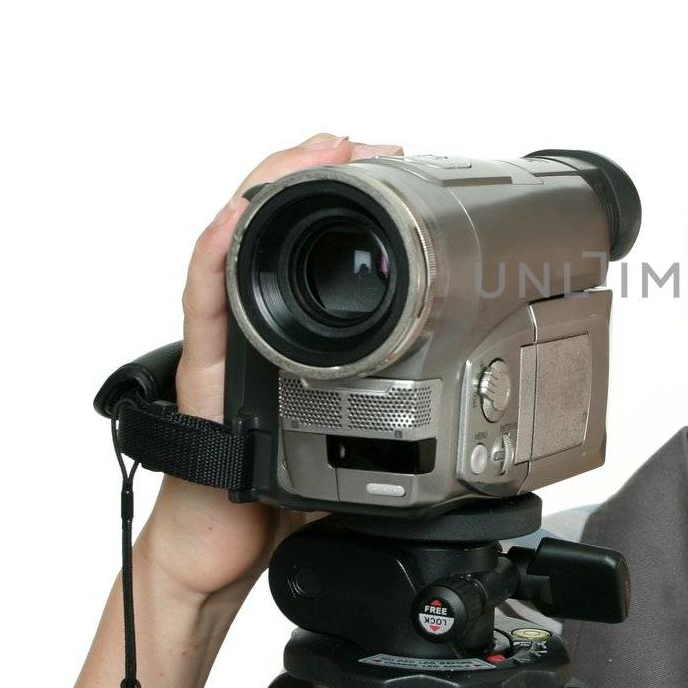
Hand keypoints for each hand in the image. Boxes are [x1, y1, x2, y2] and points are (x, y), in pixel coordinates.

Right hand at [138, 132, 403, 599]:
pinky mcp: (202, 367)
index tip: (390, 158)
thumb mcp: (372, 426)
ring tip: (308, 155)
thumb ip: (412, 392)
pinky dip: (217, 254)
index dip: (346, 192)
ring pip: (236, 243)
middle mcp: (257, 323)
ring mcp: (226, 339)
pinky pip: (203, 300)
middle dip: (312, 172)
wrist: (232, 544)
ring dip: (268, 190)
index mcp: (298, 329)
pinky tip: (234, 220)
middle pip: (273, 225)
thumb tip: (485, 379)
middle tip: (357, 144)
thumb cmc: (292, 485)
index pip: (315, 239)